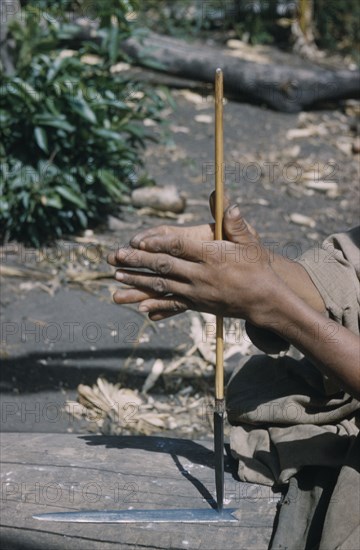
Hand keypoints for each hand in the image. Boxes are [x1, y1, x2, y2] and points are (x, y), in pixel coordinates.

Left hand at [108, 205, 278, 323]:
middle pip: (165, 266)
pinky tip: (140, 307)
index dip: (157, 243)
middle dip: (138, 261)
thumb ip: (235, 223)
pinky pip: (173, 305)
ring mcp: (198, 292)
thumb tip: (229, 204)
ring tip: (117, 276)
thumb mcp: (250, 242)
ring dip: (139, 281)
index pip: (179, 247)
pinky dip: (157, 305)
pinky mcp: (198, 304)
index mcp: (212, 256)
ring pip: (163, 286)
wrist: (264, 300)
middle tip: (117, 256)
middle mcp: (202, 275)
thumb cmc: (256, 267)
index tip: (138, 240)